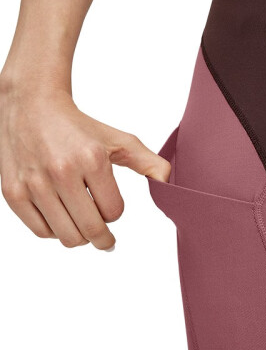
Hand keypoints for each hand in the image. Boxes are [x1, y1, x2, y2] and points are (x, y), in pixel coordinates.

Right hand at [0, 83, 170, 250]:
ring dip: (81, 237)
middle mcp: (62, 172)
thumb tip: (167, 183)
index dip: (115, 212)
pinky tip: (63, 221)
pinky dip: (55, 232)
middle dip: (103, 239)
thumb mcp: (119, 140)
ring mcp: (35, 184)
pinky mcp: (13, 192)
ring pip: (67, 236)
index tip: (111, 206)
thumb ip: (147, 162)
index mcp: (92, 159)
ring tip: (85, 229)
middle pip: (91, 229)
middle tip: (107, 241)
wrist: (33, 108)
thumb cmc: (79, 127)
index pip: (113, 211)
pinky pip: (41, 232)